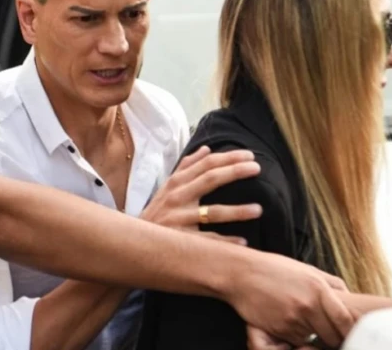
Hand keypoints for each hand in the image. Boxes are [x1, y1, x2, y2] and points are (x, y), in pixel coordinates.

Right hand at [140, 146, 261, 244]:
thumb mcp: (167, 187)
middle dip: (234, 172)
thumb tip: (206, 148)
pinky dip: (225, 242)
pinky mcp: (180, 241)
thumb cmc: (156, 212)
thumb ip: (186, 167)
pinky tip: (243, 242)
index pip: (205, 165)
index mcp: (176, 183)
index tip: (249, 155)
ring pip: (211, 213)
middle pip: (210, 180)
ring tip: (258, 210)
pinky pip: (207, 241)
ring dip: (236, 211)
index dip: (227, 158)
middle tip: (257, 168)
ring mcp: (178, 220)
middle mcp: (177, 198)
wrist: (132, 241)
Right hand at [229, 252, 354, 347]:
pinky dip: (296, 335)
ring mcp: (293, 319)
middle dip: (334, 337)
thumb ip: (330, 283)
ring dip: (313, 336)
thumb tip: (348, 296)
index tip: (352, 332)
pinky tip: (289, 320)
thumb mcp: (306, 269)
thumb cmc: (272, 268)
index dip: (351, 330)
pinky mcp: (279, 329)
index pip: (345, 320)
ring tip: (303, 320)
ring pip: (314, 339)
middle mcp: (308, 306)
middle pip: (332, 336)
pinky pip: (296, 340)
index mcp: (319, 289)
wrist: (240, 273)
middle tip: (331, 332)